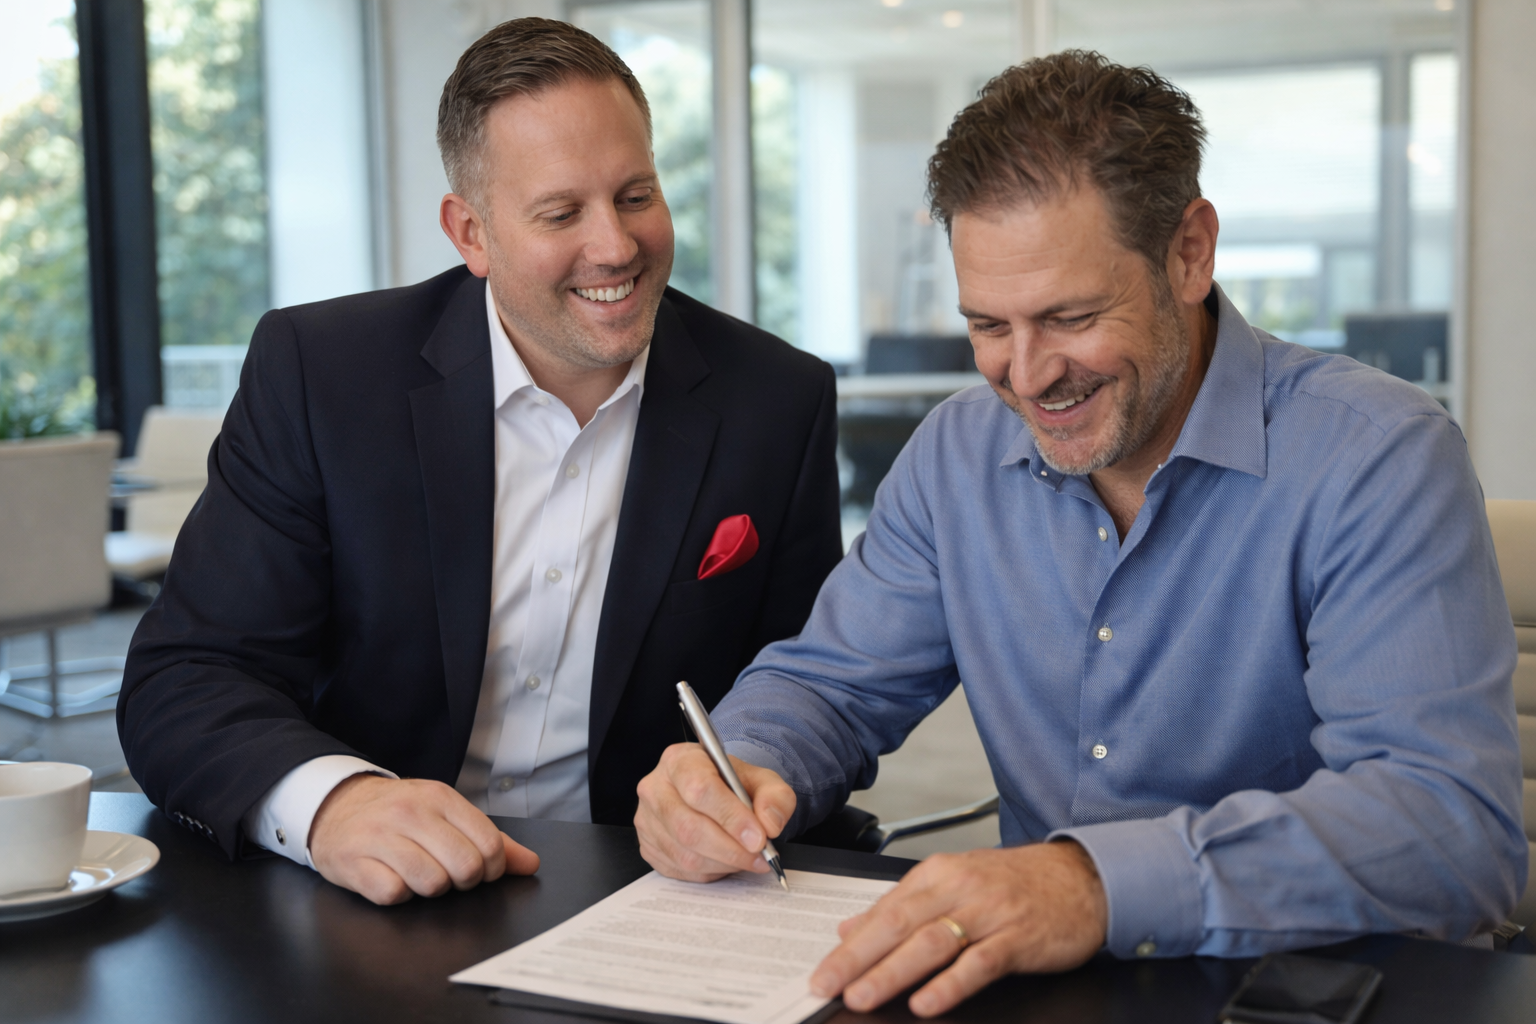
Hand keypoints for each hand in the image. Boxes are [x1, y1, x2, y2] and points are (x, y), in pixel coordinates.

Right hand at [309, 774, 539, 904]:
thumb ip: (491, 839)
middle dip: (463, 881)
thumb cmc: (398, 814)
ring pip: (431, 883)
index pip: (489, 843)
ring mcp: (380, 837)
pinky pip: (393, 894)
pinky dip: (398, 894)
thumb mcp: (445, 814)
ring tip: (418, 873)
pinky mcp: (355, 863)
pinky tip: (391, 877)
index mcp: (440, 798)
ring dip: (430, 888)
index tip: (479, 870)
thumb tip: (529, 864)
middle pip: (465, 867)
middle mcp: (411, 813)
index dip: (492, 868)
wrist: (335, 807)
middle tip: (448, 874)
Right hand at [634, 742, 796, 880]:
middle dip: (731, 849)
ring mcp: (647, 820)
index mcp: (681, 760)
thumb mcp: (762, 780)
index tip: (758, 837)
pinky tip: (725, 861)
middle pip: (689, 828)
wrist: (713, 793)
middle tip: (759, 856)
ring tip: (747, 859)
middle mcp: (656, 788)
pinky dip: (709, 872)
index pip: (700, 789)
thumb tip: (769, 824)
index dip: (731, 817)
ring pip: (685, 855)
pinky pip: (679, 870)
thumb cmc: (732, 784)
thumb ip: (775, 796)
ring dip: (723, 863)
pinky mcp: (647, 846)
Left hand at [810, 841, 1106, 1017]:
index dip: (849, 945)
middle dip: (857, 958)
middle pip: (898, 925)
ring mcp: (989, 913)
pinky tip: (927, 1002)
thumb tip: (851, 928)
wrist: (1081, 877)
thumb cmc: (1015, 883)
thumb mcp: (954, 884)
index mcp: (937, 874)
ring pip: (932, 943)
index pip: (883, 911)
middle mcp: (959, 889)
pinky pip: (980, 962)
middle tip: (827, 984)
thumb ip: (902, 906)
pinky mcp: (1018, 938)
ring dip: (893, 971)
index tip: (822, 970)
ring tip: (863, 995)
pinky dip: (951, 983)